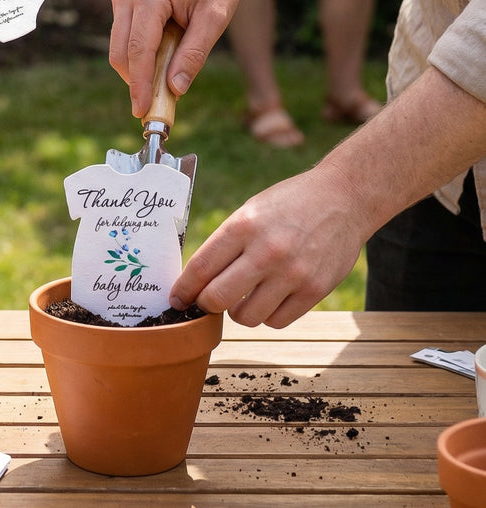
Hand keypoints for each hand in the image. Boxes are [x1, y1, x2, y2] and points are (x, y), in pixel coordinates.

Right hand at [109, 0, 239, 117]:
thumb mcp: (215, 18)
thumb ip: (194, 53)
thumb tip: (174, 88)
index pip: (138, 50)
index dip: (140, 84)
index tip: (142, 111)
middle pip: (121, 52)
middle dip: (137, 81)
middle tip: (159, 104)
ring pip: (119, 46)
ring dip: (140, 67)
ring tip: (170, 70)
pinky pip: (124, 36)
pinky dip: (140, 53)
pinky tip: (165, 51)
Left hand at [169, 162, 369, 327]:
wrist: (343, 198)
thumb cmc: (288, 204)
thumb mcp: (250, 211)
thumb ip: (226, 243)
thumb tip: (197, 279)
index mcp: (242, 225)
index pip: (201, 267)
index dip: (183, 289)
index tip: (176, 299)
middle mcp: (266, 251)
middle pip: (218, 298)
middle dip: (206, 305)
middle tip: (207, 302)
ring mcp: (292, 273)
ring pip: (247, 317)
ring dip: (239, 312)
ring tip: (244, 297)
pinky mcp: (315, 290)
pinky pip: (277, 321)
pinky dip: (268, 315)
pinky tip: (270, 298)